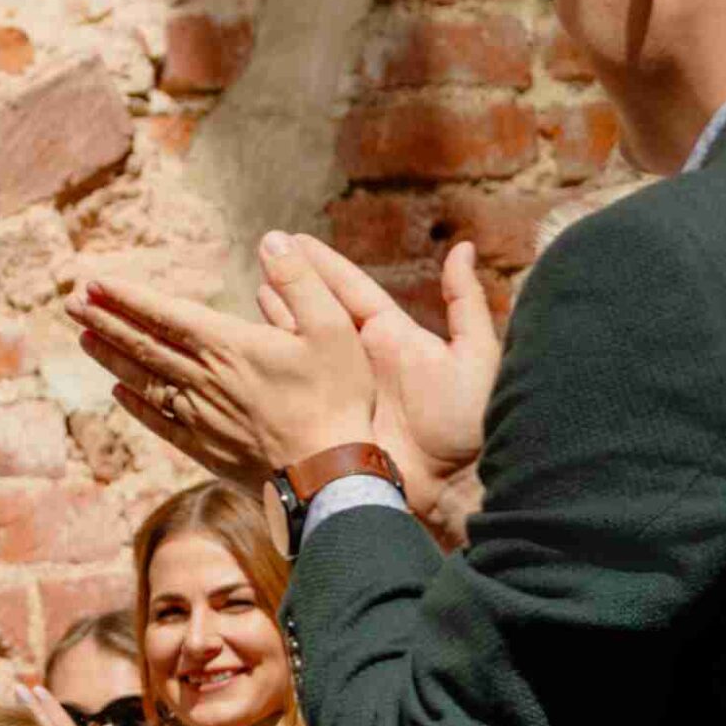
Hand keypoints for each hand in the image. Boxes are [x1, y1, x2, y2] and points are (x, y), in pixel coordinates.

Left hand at [77, 259, 374, 482]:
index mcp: (229, 346)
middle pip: (143, 345)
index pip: (165, 315)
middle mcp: (203, 380)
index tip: (93, 283)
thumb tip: (272, 239)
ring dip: (110, 356)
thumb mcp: (334, 326)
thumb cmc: (338, 401)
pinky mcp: (204, 449)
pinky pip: (158, 420)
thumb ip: (300, 280)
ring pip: (143, 379)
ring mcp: (199, 417)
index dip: (127, 297)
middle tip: (71, 301)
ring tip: (83, 337)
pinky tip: (117, 391)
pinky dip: (134, 403)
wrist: (327, 478)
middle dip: (105, 320)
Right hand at [257, 232, 497, 548]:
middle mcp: (362, 357)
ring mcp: (342, 388)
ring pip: (301, 345)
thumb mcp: (475, 356)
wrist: (451, 484)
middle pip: (318, 310)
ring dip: (276, 318)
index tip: (294, 241)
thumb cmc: (468, 422)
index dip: (323, 265)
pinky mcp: (327, 417)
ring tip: (252, 289)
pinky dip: (273, 365)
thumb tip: (464, 249)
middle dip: (291, 282)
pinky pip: (294, 386)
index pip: (351, 290)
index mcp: (392, 335)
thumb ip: (466, 302)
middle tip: (263, 253)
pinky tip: (250, 347)